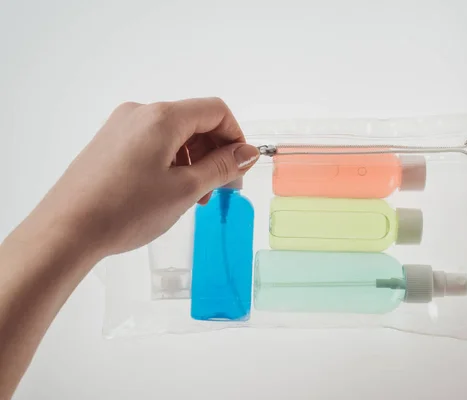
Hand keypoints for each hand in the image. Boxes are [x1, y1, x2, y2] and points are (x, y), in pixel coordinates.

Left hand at [24, 97, 258, 257]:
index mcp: (162, 117)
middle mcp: (140, 113)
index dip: (235, 138)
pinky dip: (171, 162)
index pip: (215, 111)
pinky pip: (152, 144)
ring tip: (193, 197)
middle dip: (215, 153)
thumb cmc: (126, 210)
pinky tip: (169, 191)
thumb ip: (221, 166)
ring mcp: (121, 127)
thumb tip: (248, 153)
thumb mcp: (185, 189)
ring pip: (174, 135)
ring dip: (193, 161)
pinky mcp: (109, 143)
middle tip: (220, 189)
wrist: (66, 230)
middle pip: (195, 122)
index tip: (238, 169)